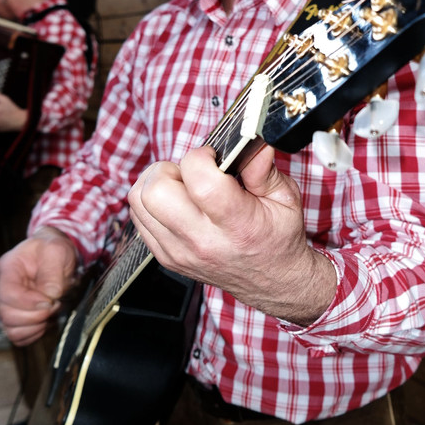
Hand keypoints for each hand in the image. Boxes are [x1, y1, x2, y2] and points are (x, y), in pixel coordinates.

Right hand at [0, 227, 78, 345]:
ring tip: (51, 310)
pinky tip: (46, 320)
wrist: (51, 256)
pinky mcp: (12, 317)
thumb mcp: (57, 251)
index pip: (9, 294)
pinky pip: (18, 336)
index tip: (51, 300)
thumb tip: (50, 295)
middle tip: (55, 303)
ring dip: (36, 326)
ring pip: (12, 330)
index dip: (31, 303)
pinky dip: (34, 333)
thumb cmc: (51, 250)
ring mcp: (3, 305)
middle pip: (8, 316)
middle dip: (37, 315)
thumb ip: (53, 272)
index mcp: (6, 268)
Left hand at [128, 144, 337, 325]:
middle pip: (156, 191)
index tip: (213, 157)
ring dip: (157, 183)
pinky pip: (139, 218)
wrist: (272, 282)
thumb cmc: (277, 237)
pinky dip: (152, 203)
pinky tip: (178, 203)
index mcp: (237, 225)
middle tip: (192, 173)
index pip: (200, 180)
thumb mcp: (285, 199)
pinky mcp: (166, 257)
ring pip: (139, 201)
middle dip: (170, 168)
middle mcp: (202, 241)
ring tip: (183, 186)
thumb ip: (264, 168)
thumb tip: (252, 142)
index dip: (200, 157)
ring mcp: (179, 252)